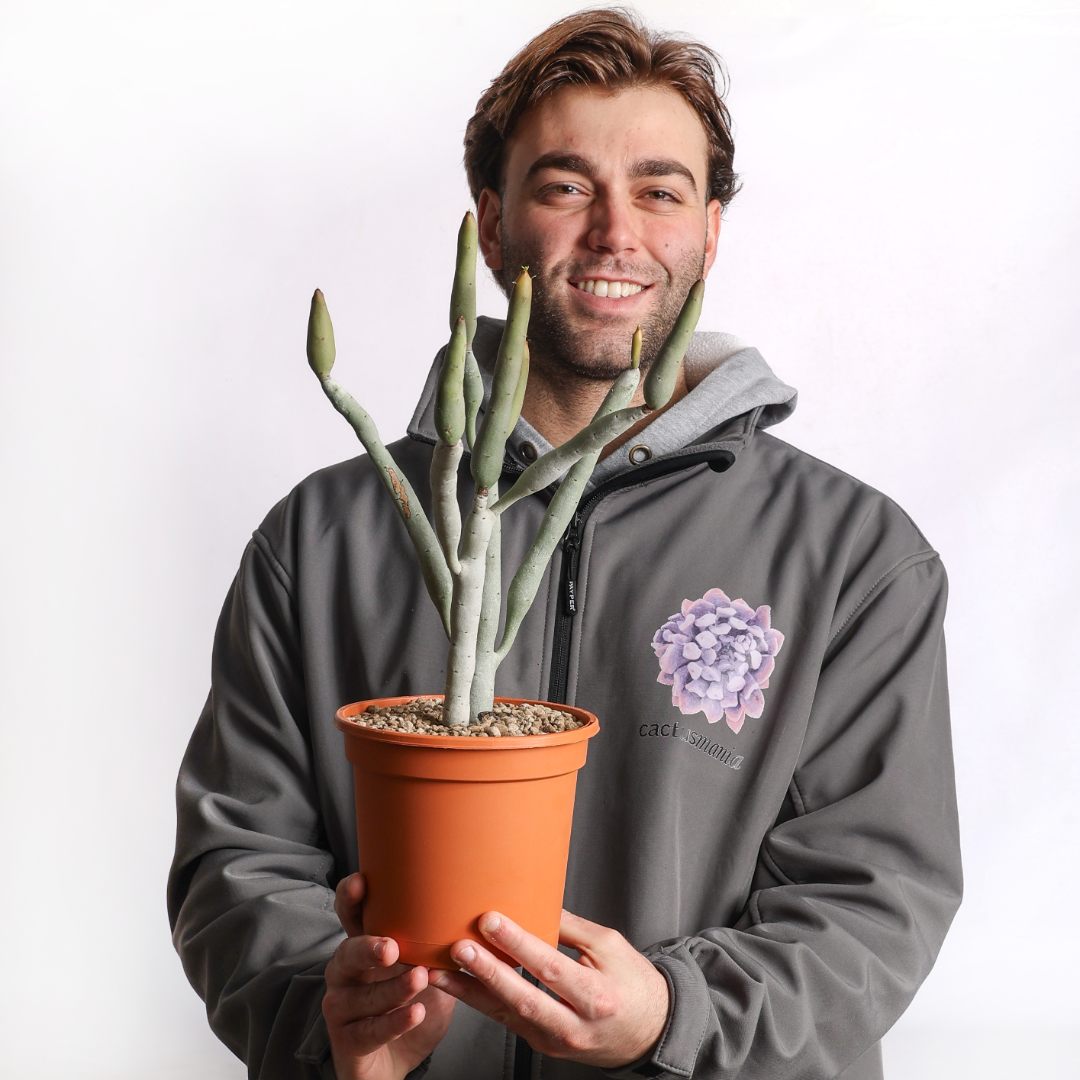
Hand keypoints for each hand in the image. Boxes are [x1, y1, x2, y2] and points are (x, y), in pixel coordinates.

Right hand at [323, 874, 454, 1079]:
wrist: (397, 1059)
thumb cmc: (414, 1003)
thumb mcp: (430, 970)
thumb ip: (439, 945)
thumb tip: (476, 912)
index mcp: (363, 946)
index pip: (350, 916)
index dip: (350, 897)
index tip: (361, 881)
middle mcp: (344, 973)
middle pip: (347, 953)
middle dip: (368, 947)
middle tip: (392, 947)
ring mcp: (341, 1007)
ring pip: (361, 996)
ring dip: (391, 988)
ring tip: (420, 979)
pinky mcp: (347, 1040)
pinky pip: (368, 1030)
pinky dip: (393, 1022)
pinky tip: (415, 1013)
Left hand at [428, 909, 668, 1068]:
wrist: (649, 1031)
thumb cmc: (633, 983)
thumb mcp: (610, 947)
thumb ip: (571, 927)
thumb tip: (534, 900)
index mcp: (596, 996)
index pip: (550, 968)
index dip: (518, 944)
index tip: (490, 920)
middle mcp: (575, 1025)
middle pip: (524, 999)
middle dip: (488, 973)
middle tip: (458, 947)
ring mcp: (556, 1041)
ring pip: (507, 1016)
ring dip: (470, 994)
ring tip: (438, 971)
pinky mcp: (542, 1045)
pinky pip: (507, 1021)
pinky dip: (479, 1003)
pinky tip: (456, 985)